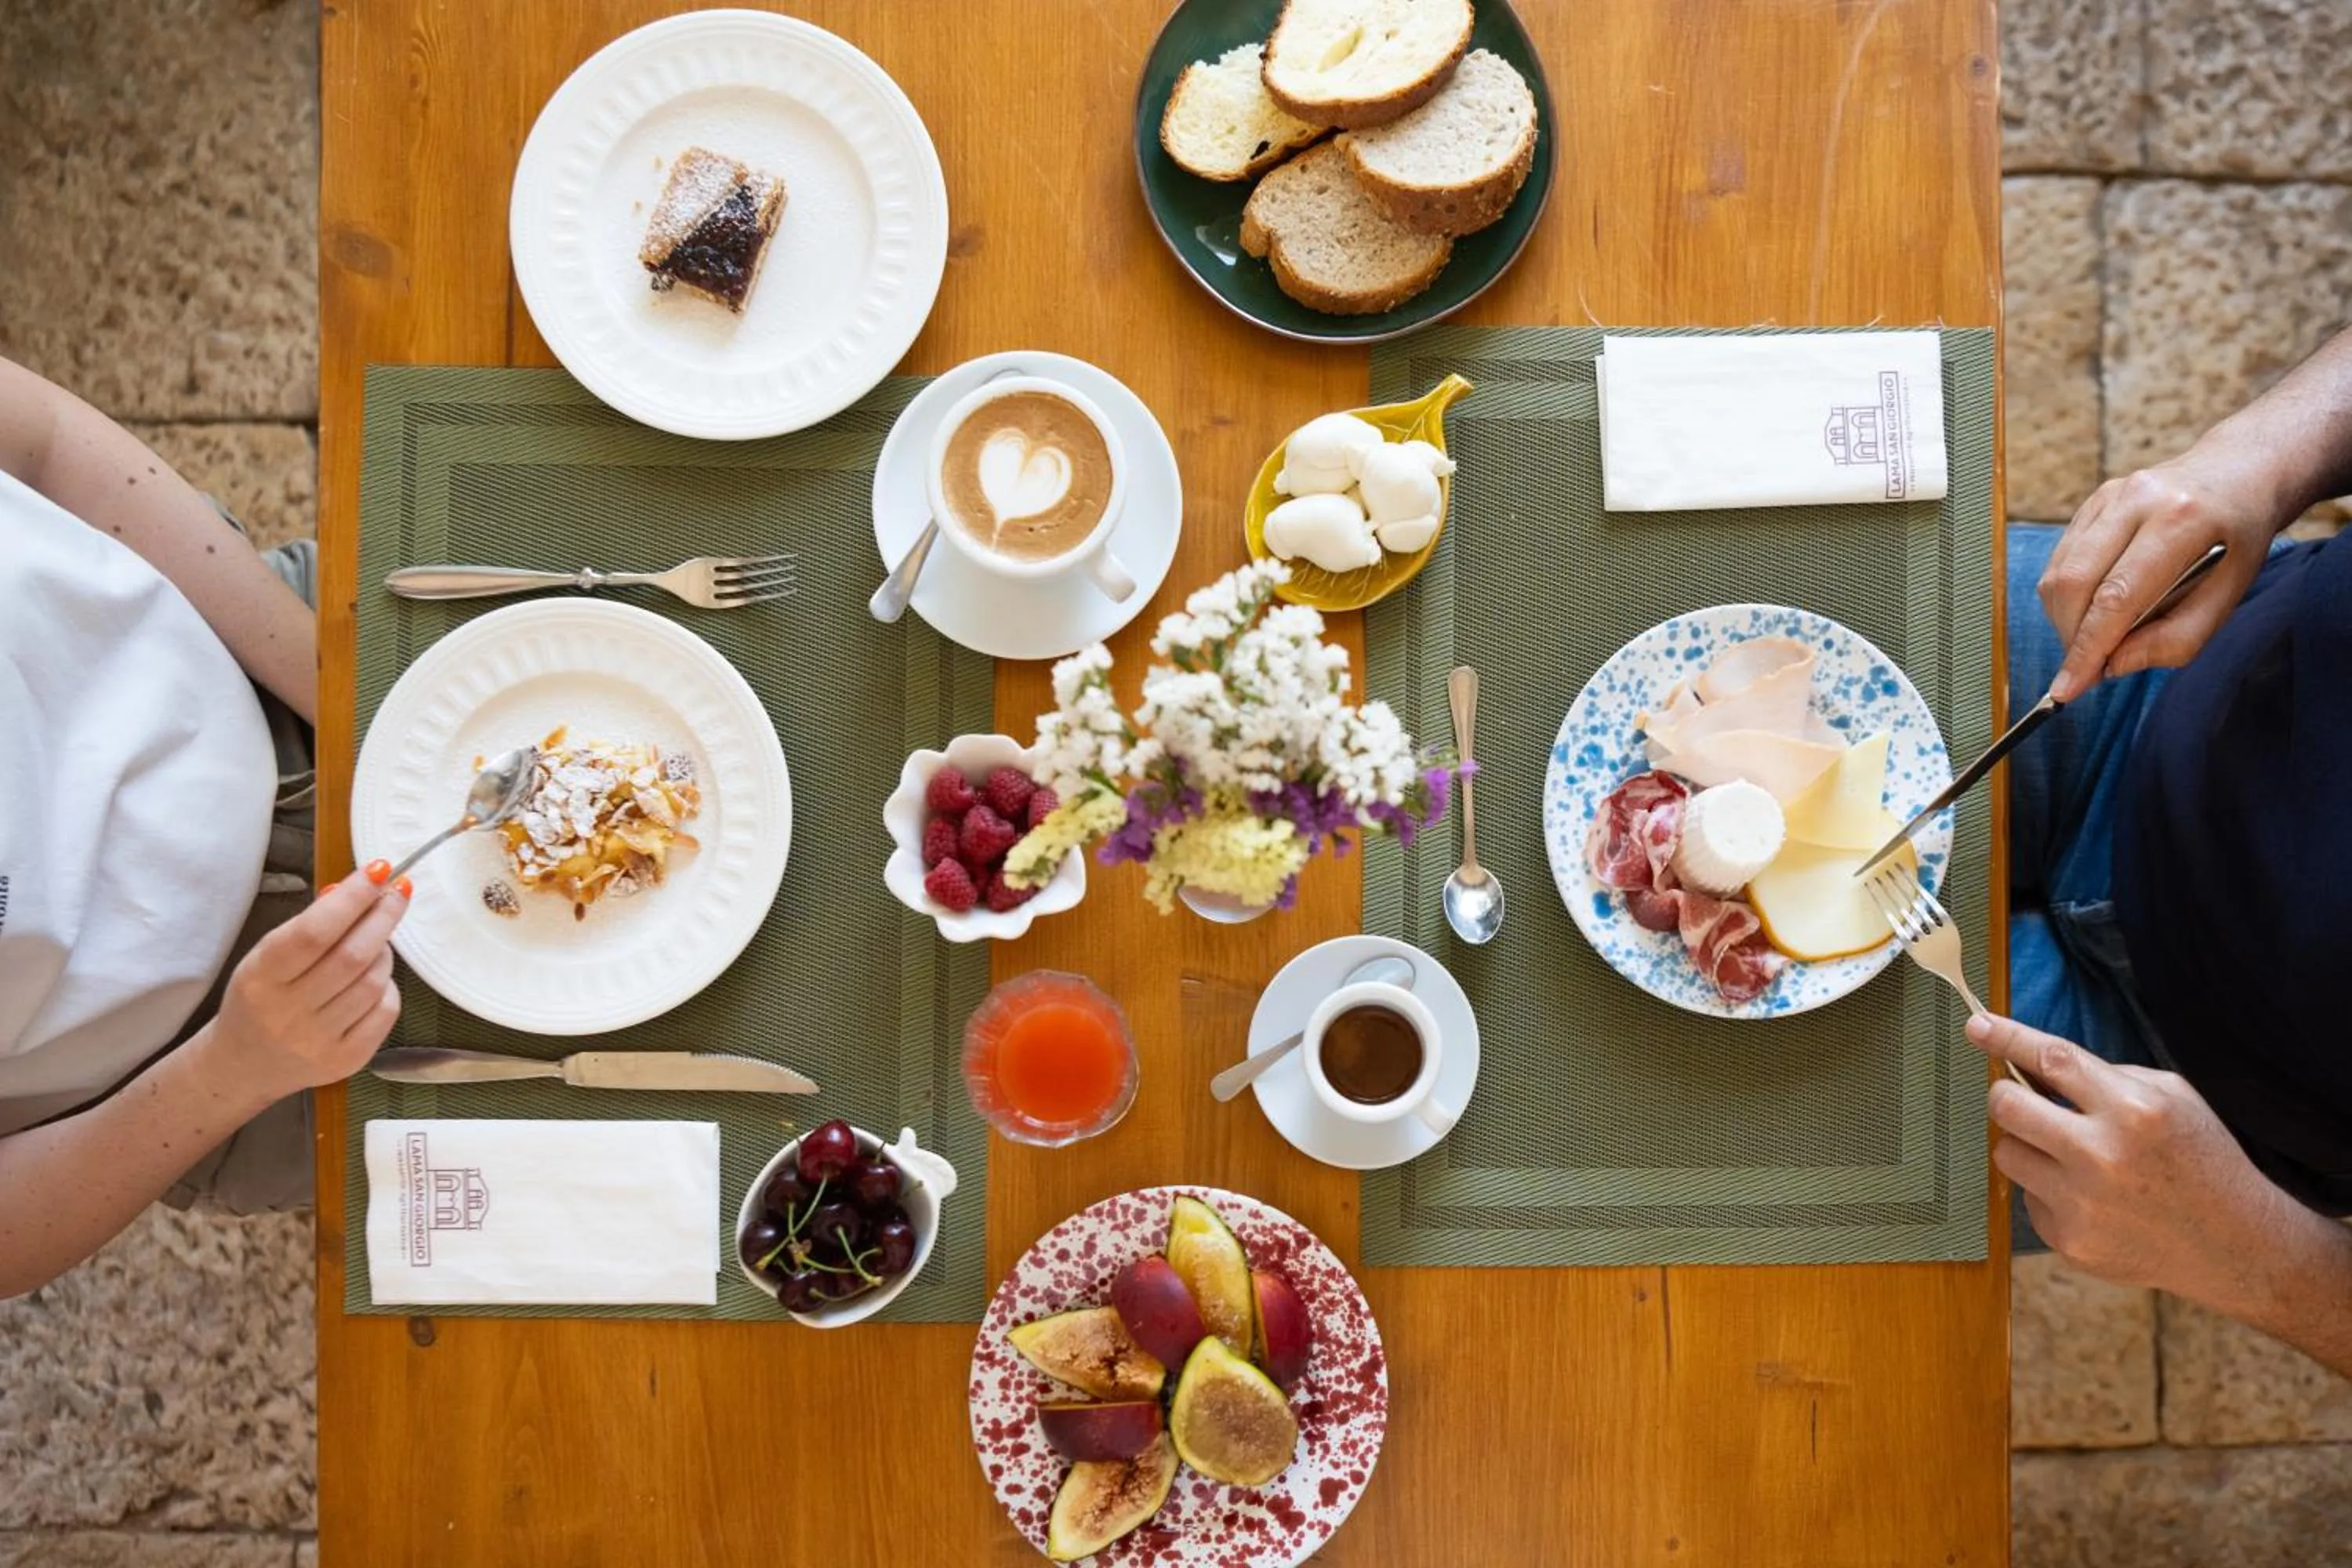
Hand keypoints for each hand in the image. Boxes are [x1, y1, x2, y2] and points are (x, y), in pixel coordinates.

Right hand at [200, 863, 410, 1101]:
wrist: (241, 1065)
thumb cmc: (259, 999)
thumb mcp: (266, 956)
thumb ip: (309, 925)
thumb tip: (358, 888)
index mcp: (261, 979)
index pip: (314, 933)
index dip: (352, 898)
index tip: (379, 870)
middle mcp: (288, 1013)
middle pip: (353, 956)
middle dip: (383, 915)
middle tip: (397, 890)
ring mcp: (318, 1041)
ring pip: (374, 981)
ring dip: (384, 952)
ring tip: (376, 940)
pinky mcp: (346, 1060)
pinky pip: (386, 1011)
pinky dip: (387, 986)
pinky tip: (374, 979)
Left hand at [1967, 1014, 2295, 1301]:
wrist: (2233, 1244)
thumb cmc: (2202, 1161)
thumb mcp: (2173, 1098)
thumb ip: (2105, 1077)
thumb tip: (2034, 1062)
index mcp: (2134, 1110)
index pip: (2052, 1059)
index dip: (2006, 1037)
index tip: (1977, 1025)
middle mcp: (2102, 1156)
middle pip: (2007, 1106)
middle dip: (2007, 1095)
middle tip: (2021, 1097)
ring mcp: (2082, 1203)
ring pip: (2007, 1152)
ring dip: (2026, 1145)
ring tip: (2068, 1154)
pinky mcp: (2069, 1241)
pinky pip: (2028, 1197)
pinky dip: (2048, 1190)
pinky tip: (2090, 1197)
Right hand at [2038, 446, 2277, 701]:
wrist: (2239, 472)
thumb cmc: (2239, 539)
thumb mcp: (2231, 595)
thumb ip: (2178, 638)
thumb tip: (2114, 665)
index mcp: (2181, 521)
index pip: (2115, 598)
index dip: (2086, 649)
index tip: (2066, 690)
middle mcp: (2137, 500)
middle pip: (2074, 584)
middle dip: (2071, 637)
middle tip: (2088, 666)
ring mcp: (2109, 496)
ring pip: (2058, 573)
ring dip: (2066, 619)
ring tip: (2097, 635)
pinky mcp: (2093, 501)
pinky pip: (2061, 559)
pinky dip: (2069, 595)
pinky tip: (2096, 604)